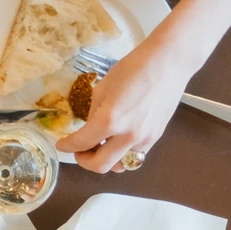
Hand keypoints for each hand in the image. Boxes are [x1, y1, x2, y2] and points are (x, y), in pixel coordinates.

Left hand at [56, 20, 199, 172]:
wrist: (168, 63)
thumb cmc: (134, 68)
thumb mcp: (104, 88)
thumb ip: (94, 113)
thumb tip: (90, 130)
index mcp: (109, 120)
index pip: (81, 143)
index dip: (67, 146)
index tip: (62, 145)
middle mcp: (127, 136)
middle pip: (100, 166)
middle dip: (85, 160)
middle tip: (80, 150)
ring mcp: (144, 140)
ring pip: (119, 164)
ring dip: (106, 158)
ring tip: (102, 144)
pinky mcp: (155, 138)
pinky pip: (134, 155)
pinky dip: (122, 152)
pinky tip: (120, 137)